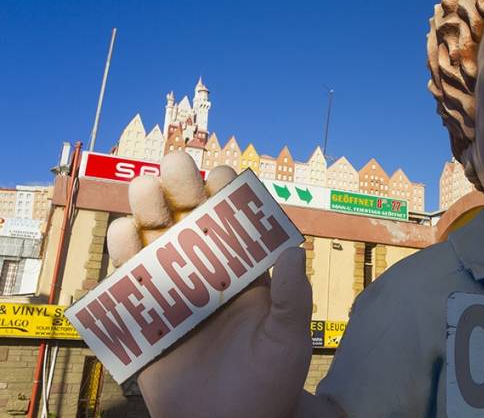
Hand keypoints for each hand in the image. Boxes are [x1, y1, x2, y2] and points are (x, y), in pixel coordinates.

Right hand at [107, 152, 312, 417]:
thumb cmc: (271, 383)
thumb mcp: (289, 337)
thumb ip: (294, 295)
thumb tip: (295, 248)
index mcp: (245, 274)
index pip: (235, 225)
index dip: (228, 197)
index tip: (221, 175)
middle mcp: (209, 276)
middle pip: (190, 223)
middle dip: (182, 190)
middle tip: (174, 165)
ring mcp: (176, 294)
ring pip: (157, 243)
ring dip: (149, 213)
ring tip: (145, 189)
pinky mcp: (147, 318)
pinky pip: (130, 282)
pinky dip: (123, 256)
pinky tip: (125, 231)